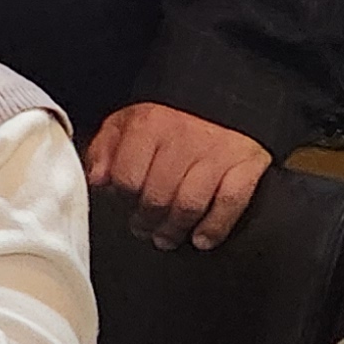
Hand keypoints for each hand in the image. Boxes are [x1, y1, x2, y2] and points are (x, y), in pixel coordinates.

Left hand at [85, 102, 272, 249]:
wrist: (222, 105)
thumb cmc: (168, 124)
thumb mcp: (126, 126)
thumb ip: (104, 151)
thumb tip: (97, 180)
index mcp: (150, 125)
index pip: (126, 177)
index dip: (122, 198)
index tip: (125, 205)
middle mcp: (183, 136)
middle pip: (157, 197)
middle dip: (147, 221)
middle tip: (145, 229)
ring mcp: (217, 152)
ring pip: (189, 205)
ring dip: (175, 229)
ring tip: (167, 237)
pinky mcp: (245, 164)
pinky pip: (229, 204)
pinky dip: (214, 227)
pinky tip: (201, 238)